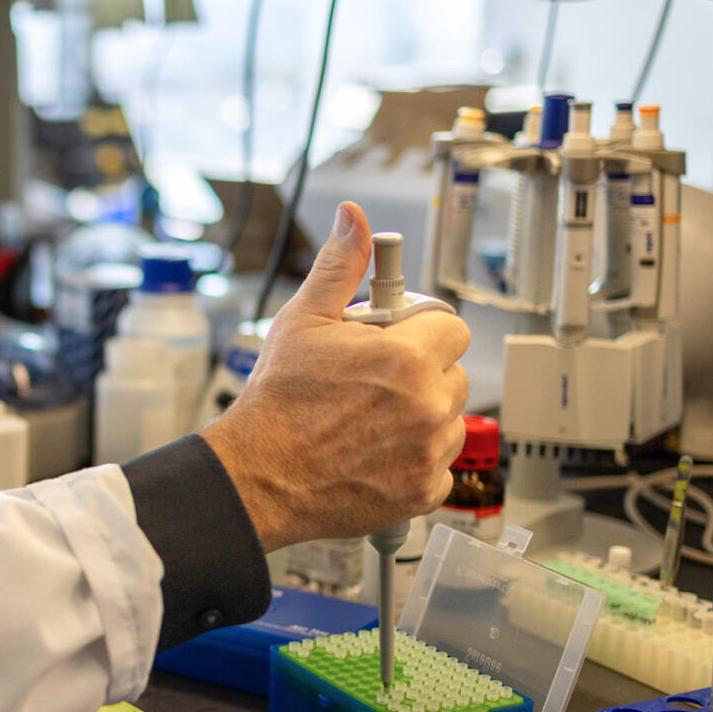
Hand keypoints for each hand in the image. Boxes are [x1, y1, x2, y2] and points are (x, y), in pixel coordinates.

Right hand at [201, 201, 470, 549]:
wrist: (259, 476)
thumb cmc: (278, 401)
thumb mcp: (303, 320)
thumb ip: (340, 267)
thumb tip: (354, 220)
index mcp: (406, 358)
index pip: (451, 327)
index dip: (420, 329)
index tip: (393, 338)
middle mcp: (428, 406)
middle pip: (453, 373)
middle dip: (420, 371)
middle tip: (372, 380)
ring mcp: (429, 452)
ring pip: (449, 419)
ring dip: (422, 415)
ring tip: (370, 417)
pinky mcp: (424, 491)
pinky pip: (439, 464)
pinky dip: (415, 458)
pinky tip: (375, 451)